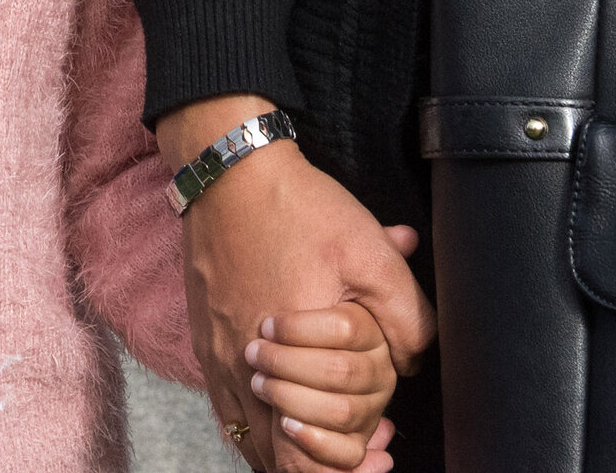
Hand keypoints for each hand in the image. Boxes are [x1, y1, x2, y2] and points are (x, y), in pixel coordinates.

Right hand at [162, 99, 425, 472]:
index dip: (347, 466)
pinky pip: (227, 408)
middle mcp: (242, 367)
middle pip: (275, 456)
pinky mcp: (204, 342)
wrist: (229, 172)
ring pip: (247, 438)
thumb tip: (411, 361)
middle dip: (324, 463)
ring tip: (330, 438)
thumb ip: (404, 314)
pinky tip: (286, 411)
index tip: (383, 454)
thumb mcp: (371, 251)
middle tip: (369, 452)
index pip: (304, 453)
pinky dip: (259, 424)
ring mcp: (216, 358)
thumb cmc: (299, 209)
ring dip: (290, 448)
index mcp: (287, 353)